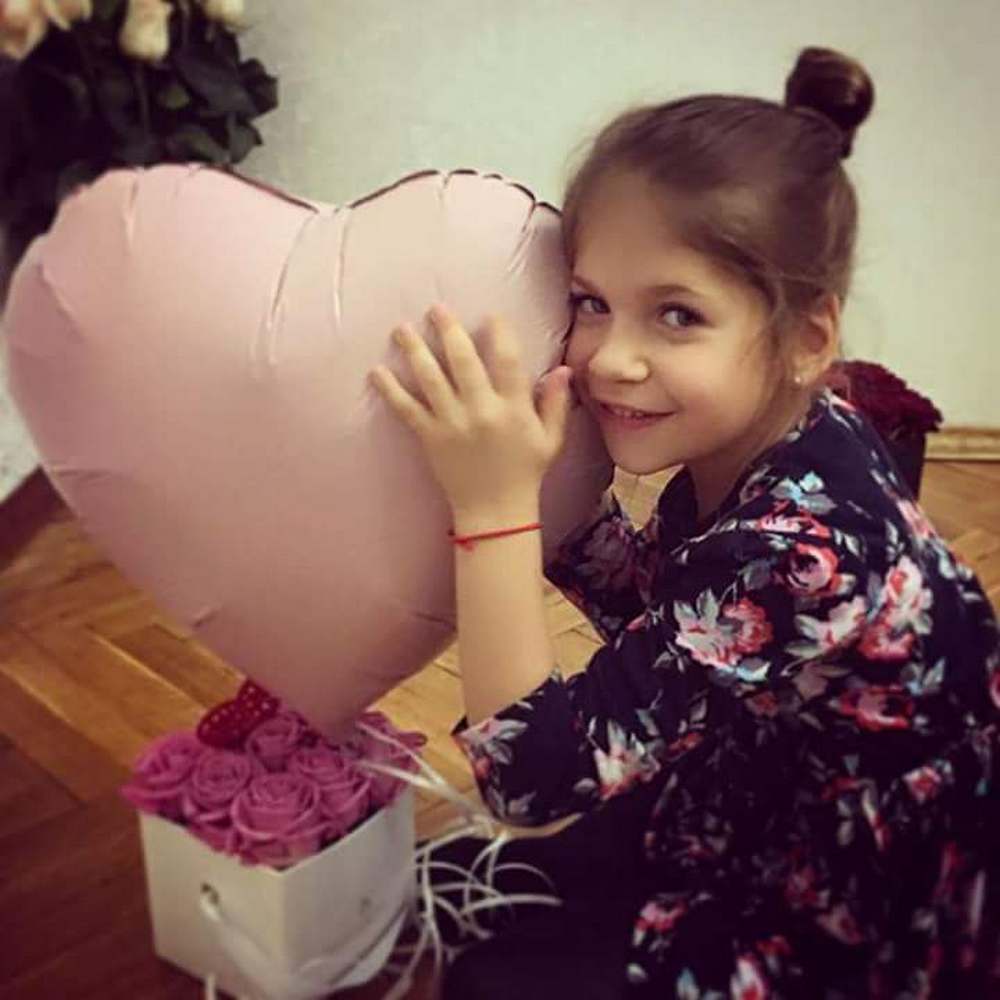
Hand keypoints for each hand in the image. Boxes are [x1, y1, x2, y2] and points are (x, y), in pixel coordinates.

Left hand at [368, 303, 572, 515]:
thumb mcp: (550, 439)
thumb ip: (556, 403)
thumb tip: (563, 369)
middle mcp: (482, 411)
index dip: (499, 333)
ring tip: (401, 328)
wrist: (495, 512)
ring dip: (415, 350)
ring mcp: (452, 423)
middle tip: (436, 308)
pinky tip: (377, 370)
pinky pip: (407, 409)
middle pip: (463, 361)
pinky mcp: (430, 438)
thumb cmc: (525, 473)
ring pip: (431, 378)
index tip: (490, 315)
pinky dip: (390, 389)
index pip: (507, 361)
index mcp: (514, 408)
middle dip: (448, 331)